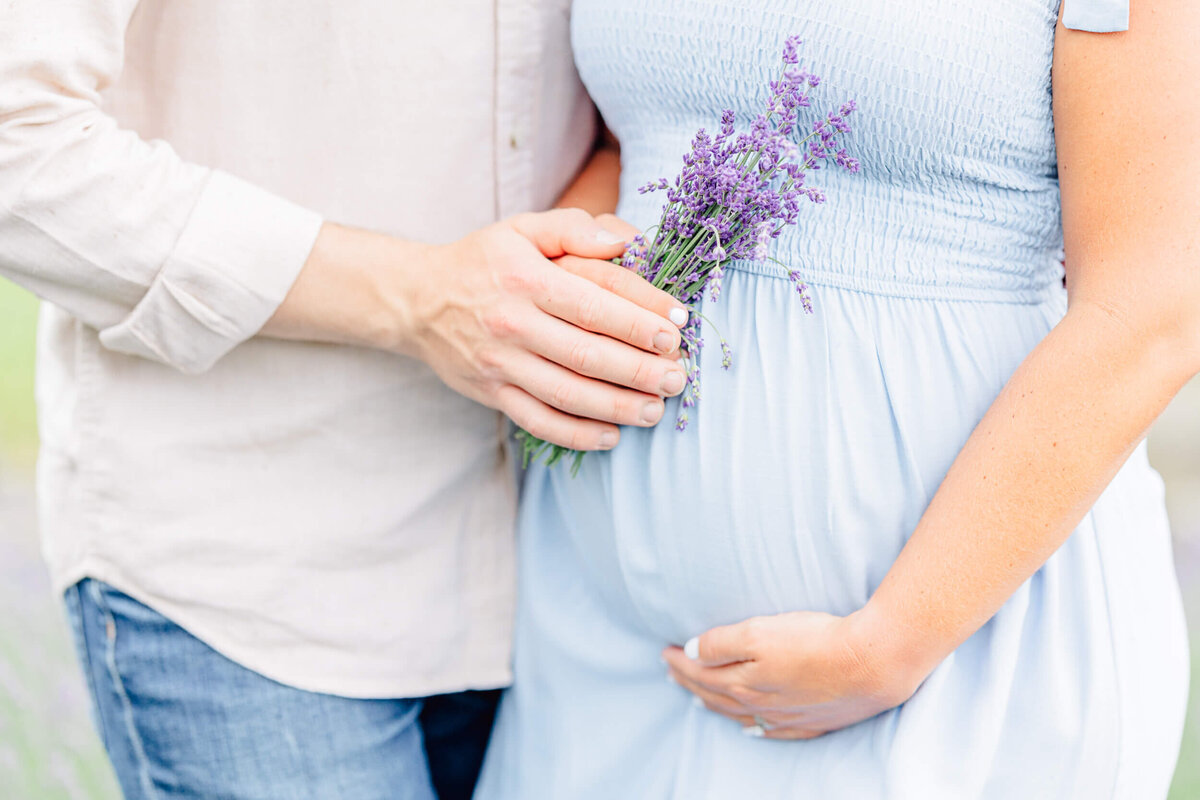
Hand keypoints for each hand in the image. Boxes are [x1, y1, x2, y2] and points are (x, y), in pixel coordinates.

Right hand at [399, 209, 688, 450]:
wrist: (417, 300)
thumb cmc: (483, 261)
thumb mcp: (522, 228)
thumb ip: (573, 227)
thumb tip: (625, 240)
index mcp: (526, 278)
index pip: (595, 303)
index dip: (642, 319)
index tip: (679, 328)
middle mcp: (513, 323)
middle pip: (588, 353)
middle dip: (641, 369)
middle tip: (679, 376)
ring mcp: (501, 363)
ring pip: (568, 393)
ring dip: (618, 406)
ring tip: (657, 410)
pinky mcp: (492, 394)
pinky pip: (538, 421)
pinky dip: (577, 434)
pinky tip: (612, 436)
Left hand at [663, 610, 922, 739]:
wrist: (871, 664)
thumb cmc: (815, 641)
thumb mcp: (759, 631)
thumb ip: (721, 643)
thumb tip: (691, 653)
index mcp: (742, 681)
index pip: (700, 673)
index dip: (679, 663)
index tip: (664, 652)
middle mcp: (759, 705)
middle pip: (715, 695)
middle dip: (690, 683)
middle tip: (672, 673)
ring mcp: (786, 718)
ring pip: (739, 714)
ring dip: (714, 704)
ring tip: (697, 698)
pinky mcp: (812, 722)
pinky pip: (771, 731)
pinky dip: (753, 727)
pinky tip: (749, 728)